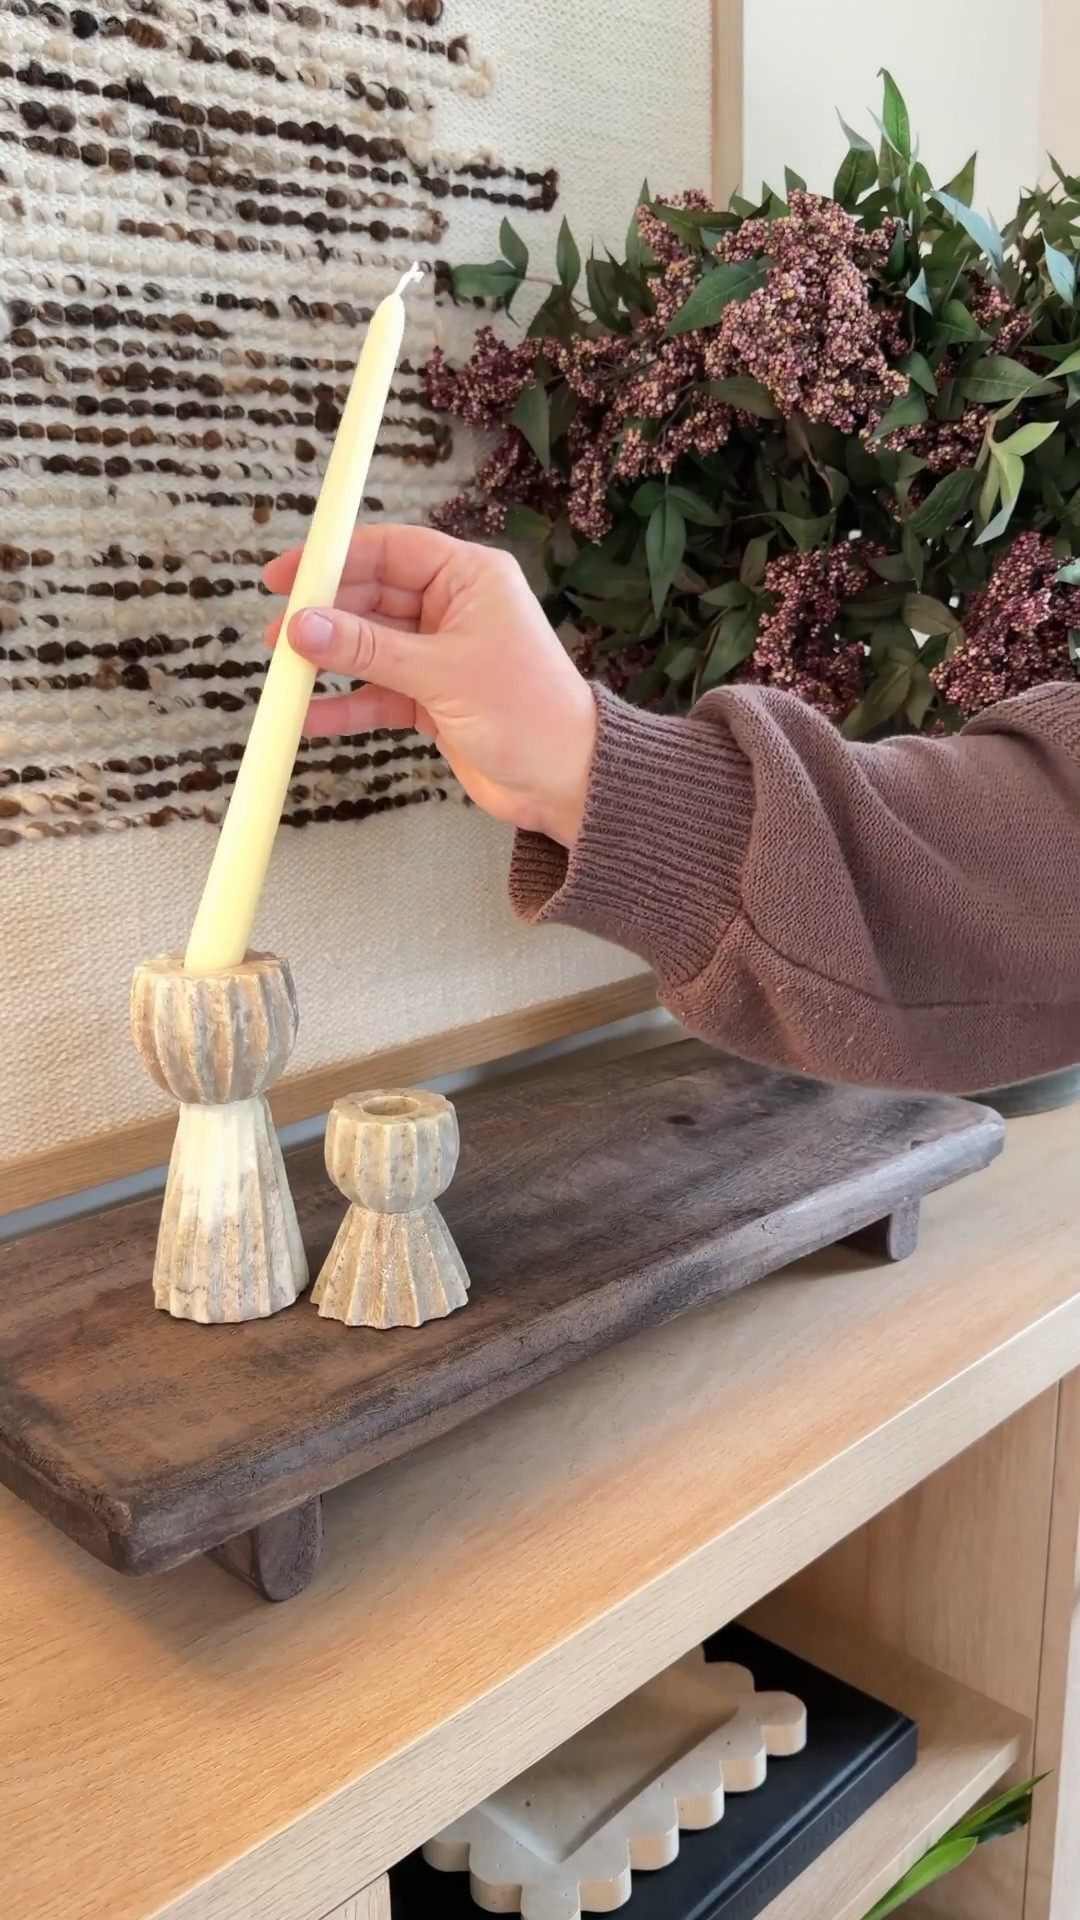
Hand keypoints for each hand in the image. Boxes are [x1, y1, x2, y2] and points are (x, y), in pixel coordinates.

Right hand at [263, 525, 596, 847]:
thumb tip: (303, 627)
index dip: (334, 558)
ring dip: (329, 661)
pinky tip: (310, 715)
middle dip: (325, 615)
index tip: (286, 575)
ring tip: (284, 674)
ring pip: (370, 646)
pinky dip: (347, 702)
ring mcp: (441, 654)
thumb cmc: (529, 713)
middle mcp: (454, 608)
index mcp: (470, 577)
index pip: (390, 550)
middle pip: (372, 596)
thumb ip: (368, 649)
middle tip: (279, 636)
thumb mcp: (442, 673)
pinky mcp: (433, 698)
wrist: (566, 782)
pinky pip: (378, 691)